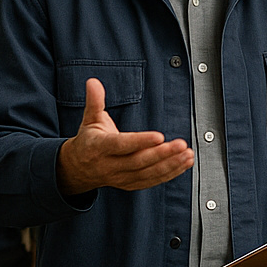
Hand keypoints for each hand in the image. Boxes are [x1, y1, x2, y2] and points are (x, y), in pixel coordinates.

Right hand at [56, 78, 193, 194]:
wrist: (79, 169)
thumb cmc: (88, 141)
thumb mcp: (89, 119)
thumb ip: (94, 101)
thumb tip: (93, 82)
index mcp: (99, 147)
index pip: (121, 145)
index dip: (140, 141)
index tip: (159, 136)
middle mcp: (110, 165)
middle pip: (138, 162)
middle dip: (162, 154)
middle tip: (181, 145)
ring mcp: (120, 177)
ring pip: (147, 174)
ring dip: (170, 165)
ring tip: (187, 155)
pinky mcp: (130, 184)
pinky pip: (151, 181)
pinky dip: (169, 174)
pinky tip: (183, 164)